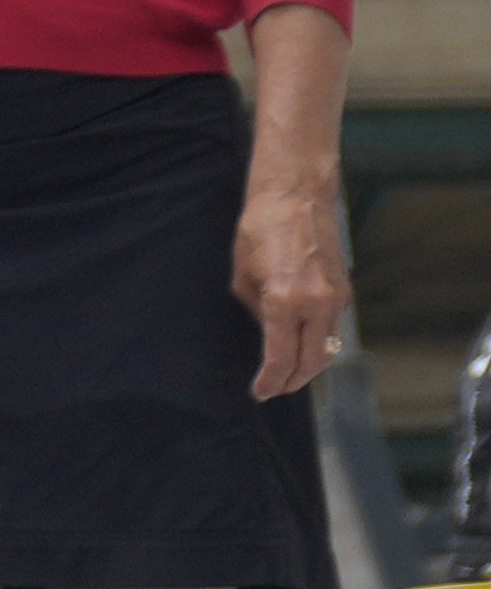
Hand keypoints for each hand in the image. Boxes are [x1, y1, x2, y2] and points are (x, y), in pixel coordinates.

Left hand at [240, 152, 352, 403]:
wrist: (296, 197)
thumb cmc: (260, 229)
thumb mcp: (243, 274)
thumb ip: (256, 309)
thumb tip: (267, 331)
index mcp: (284, 300)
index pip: (281, 357)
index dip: (270, 380)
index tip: (260, 391)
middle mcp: (316, 303)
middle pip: (311, 362)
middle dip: (292, 381)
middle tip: (274, 389)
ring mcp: (335, 298)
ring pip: (327, 348)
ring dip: (309, 367)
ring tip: (288, 375)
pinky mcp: (344, 291)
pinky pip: (332, 328)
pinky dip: (318, 343)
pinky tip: (303, 346)